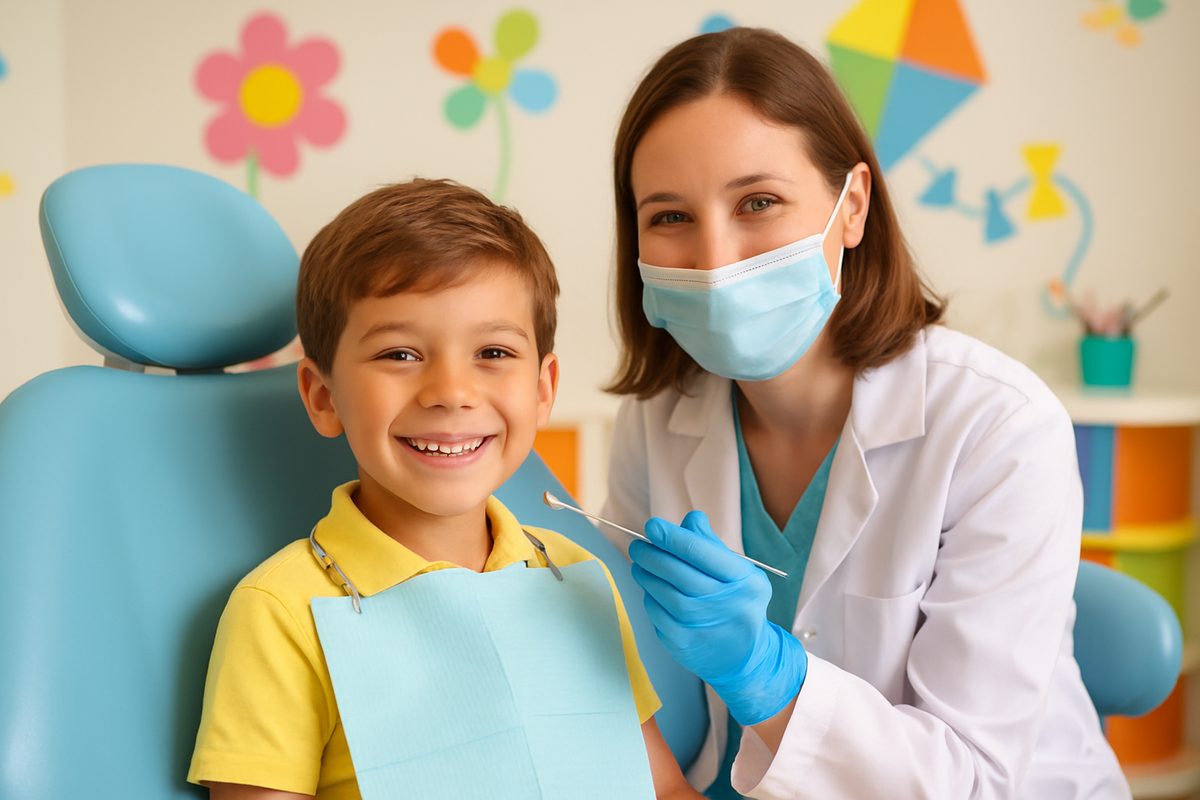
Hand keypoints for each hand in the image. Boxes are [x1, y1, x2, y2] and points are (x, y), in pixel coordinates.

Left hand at [629, 510, 806, 725]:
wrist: (745, 657)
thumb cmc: (738, 603)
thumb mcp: (740, 573)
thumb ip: (713, 546)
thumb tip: (691, 519)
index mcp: (743, 581)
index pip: (702, 553)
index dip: (673, 537)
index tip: (652, 526)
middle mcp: (724, 604)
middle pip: (678, 573)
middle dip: (652, 555)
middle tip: (637, 545)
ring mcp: (702, 626)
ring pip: (663, 592)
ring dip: (646, 574)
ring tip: (640, 563)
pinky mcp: (683, 643)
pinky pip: (657, 613)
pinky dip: (650, 597)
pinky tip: (651, 588)